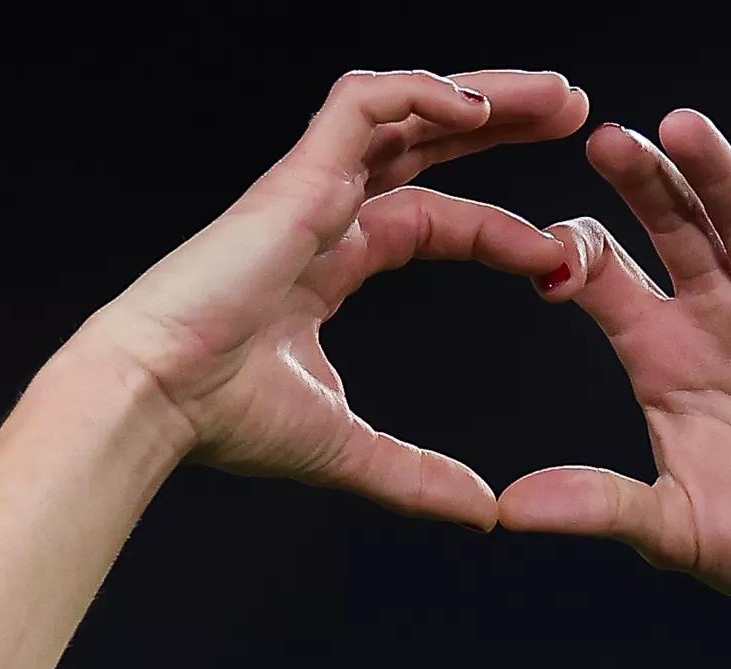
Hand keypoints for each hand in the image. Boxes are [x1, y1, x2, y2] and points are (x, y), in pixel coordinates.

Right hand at [75, 69, 590, 528]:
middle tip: (576, 111)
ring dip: (483, 92)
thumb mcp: (344, 449)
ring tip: (556, 94)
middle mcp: (322, 212)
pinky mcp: (294, 174)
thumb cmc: (221, 418)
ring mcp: (307, 186)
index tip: (555, 257)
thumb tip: (482, 513)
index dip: (498, 232)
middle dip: (503, 122)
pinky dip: (420, 94)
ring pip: (406, 108)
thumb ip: (415, 476)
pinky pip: (364, 103)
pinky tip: (476, 107)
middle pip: (426, 143)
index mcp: (331, 260)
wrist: (154, 400)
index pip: (433, 220)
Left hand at [504, 112, 730, 606]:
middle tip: (607, 139)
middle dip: (644, 185)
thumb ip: (600, 507)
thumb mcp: (671, 531)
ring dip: (721, 178)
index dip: (575, 255)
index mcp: (661, 356)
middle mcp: (719, 320)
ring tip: (686, 128)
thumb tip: (509, 512)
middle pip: (676, 231)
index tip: (544, 246)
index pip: (606, 280)